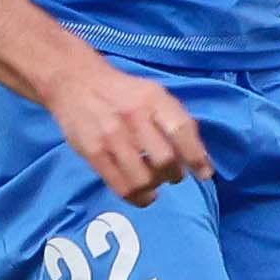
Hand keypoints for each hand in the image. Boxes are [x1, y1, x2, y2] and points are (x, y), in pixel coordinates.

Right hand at [48, 63, 210, 206]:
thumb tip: (199, 157)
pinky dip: (136, 196)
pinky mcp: (93, 153)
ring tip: (156, 185)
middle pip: (164, 159)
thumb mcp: (155, 94)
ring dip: (155, 187)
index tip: (204, 174)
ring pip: (142, 178)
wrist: (75, 82)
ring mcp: (111, 136)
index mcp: (154, 100)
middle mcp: (133, 117)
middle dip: (175, 175)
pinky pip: (120, 185)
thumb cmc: (124, 92)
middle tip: (174, 177)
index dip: (197, 157)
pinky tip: (142, 195)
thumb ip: (175, 120)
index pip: (182, 131)